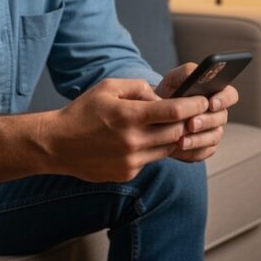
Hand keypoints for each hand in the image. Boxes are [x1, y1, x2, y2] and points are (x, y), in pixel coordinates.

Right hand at [48, 77, 207, 181]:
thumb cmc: (83, 112)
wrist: (56, 144)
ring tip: (168, 125)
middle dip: (187, 122)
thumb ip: (139, 87)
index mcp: (130, 116)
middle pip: (177, 132)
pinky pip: (151, 160)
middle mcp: (133, 141)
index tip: (204, 100)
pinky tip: (141, 140)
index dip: (194, 105)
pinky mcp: (127, 173)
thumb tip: (161, 96)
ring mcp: (131, 161)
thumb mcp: (109, 87)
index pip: (175, 111)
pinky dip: (152, 149)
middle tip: (193, 113)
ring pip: (167, 149)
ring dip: (172, 137)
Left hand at [156, 63, 239, 162]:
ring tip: (180, 140)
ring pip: (213, 137)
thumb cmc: (168, 93)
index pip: (230, 95)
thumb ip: (187, 72)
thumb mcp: (174, 78)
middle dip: (206, 121)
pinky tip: (178, 149)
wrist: (154, 115)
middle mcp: (218, 113)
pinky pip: (203, 152)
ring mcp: (213, 131)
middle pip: (221, 118)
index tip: (211, 102)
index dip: (224, 99)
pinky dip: (191, 151)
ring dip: (198, 139)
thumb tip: (197, 73)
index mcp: (216, 93)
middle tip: (191, 123)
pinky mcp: (204, 148)